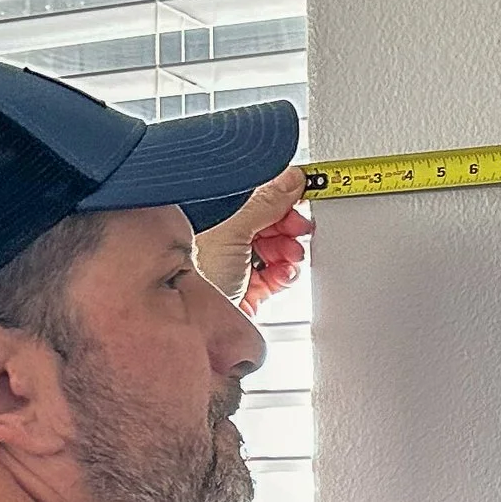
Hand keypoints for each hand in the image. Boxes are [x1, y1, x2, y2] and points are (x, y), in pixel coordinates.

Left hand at [194, 165, 312, 312]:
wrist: (198, 323)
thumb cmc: (198, 274)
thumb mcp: (234, 229)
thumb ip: (265, 202)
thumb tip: (290, 178)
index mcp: (216, 216)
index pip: (256, 196)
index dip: (280, 194)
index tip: (302, 192)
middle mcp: (226, 237)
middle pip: (270, 222)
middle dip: (288, 225)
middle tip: (297, 227)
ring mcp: (240, 264)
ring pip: (277, 248)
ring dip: (289, 250)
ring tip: (289, 254)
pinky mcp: (251, 288)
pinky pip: (278, 274)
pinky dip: (285, 273)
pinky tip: (282, 272)